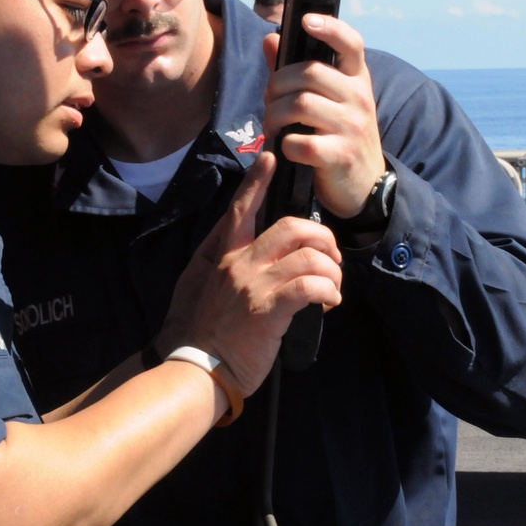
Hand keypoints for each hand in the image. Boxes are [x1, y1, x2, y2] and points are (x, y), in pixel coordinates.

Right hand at [159, 153, 341, 394]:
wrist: (193, 368)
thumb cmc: (194, 334)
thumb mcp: (194, 286)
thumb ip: (213, 261)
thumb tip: (227, 243)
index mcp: (219, 255)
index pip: (240, 210)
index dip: (256, 181)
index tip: (269, 157)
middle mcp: (238, 263)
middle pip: (292, 227)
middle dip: (322, 237)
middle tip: (330, 258)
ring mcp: (254, 284)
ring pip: (309, 255)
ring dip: (331, 270)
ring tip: (332, 289)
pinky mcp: (270, 309)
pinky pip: (311, 285)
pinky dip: (329, 292)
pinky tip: (329, 303)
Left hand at [262, 15, 385, 219]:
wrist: (364, 186)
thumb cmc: (339, 136)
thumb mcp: (328, 102)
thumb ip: (296, 71)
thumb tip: (270, 39)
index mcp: (356, 80)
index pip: (350, 43)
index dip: (329, 27)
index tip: (306, 21)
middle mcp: (358, 98)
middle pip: (308, 73)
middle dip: (276, 86)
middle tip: (268, 102)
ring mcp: (352, 127)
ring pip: (299, 104)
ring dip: (274, 115)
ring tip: (271, 126)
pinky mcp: (340, 155)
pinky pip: (300, 142)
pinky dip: (284, 145)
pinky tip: (285, 149)